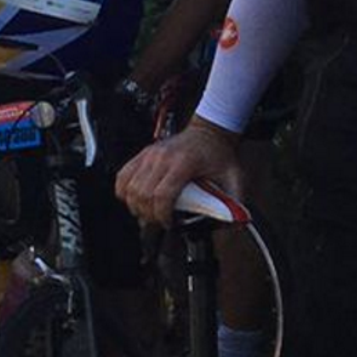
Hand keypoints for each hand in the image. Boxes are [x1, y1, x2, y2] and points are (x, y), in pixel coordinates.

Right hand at [115, 123, 243, 226]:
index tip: (169, 224)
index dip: (162, 215)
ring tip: (147, 213)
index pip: (162, 195)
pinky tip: (133, 199)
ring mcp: (149, 155)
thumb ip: (234, 201)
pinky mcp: (142, 155)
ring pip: (128, 187)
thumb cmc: (219, 154)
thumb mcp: (234, 177)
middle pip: (142, 194)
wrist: (209, 133)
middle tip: (159, 221)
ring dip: (135, 205)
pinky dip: (123, 191)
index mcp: (184, 163)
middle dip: (148, 214)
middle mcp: (162, 158)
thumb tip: (233, 222)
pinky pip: (122, 176)